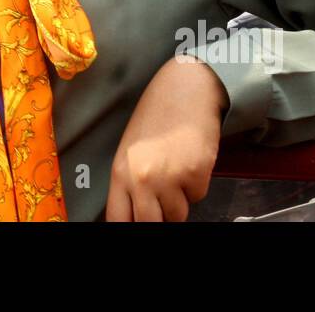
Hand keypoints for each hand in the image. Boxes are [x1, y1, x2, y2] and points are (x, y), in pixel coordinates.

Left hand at [105, 54, 227, 221]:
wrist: (186, 88)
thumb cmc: (158, 116)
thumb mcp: (132, 150)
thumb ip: (130, 183)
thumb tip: (135, 213)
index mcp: (120, 171)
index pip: (118, 219)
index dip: (130, 225)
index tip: (138, 222)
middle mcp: (141, 178)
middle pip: (149, 224)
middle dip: (159, 219)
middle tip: (164, 204)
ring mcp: (169, 178)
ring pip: (177, 214)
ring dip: (180, 200)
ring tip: (177, 170)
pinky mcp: (195, 174)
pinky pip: (197, 196)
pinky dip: (196, 185)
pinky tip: (190, 160)